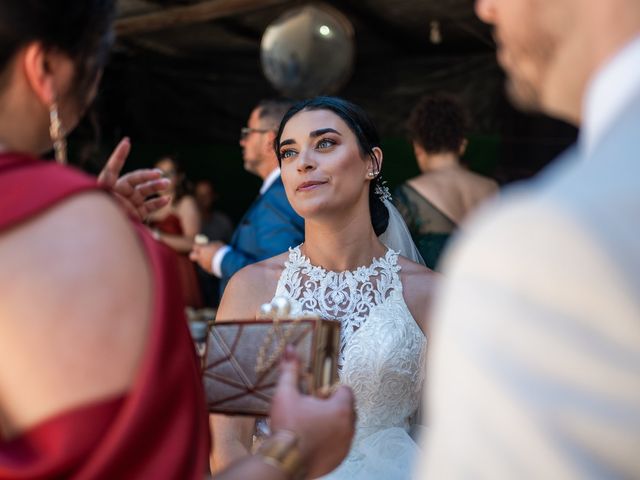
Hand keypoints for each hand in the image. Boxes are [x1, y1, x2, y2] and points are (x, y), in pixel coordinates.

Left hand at [97, 137, 171, 219]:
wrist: (99, 243)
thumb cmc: (97, 222)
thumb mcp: (103, 206)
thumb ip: (114, 199)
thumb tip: (121, 188)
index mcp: (106, 187)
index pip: (113, 167)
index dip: (119, 155)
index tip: (127, 142)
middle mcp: (118, 193)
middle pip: (135, 179)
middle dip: (147, 176)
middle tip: (159, 175)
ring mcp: (128, 203)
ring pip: (145, 191)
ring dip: (156, 186)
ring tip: (167, 184)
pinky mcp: (136, 214)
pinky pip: (150, 206)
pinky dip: (159, 202)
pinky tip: (167, 198)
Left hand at [189, 241, 224, 272]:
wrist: (227, 262)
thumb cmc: (223, 251)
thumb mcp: (217, 244)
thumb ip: (210, 244)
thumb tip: (207, 244)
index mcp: (202, 249)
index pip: (194, 247)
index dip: (198, 247)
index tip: (201, 246)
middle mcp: (201, 257)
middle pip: (192, 256)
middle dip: (195, 255)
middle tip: (200, 254)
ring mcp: (203, 264)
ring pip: (200, 262)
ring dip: (204, 260)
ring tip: (214, 258)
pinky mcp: (207, 270)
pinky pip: (206, 266)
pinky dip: (209, 265)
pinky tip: (216, 263)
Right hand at [270, 346, 354, 478]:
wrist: (283, 462)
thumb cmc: (287, 427)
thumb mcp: (286, 394)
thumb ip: (290, 370)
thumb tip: (290, 349)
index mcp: (341, 409)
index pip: (346, 391)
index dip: (331, 390)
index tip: (317, 395)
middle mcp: (349, 428)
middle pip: (347, 409)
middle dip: (333, 407)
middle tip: (313, 409)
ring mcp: (345, 446)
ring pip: (344, 427)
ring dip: (333, 424)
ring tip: (311, 424)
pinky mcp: (339, 460)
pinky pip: (339, 444)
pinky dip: (330, 440)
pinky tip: (313, 439)